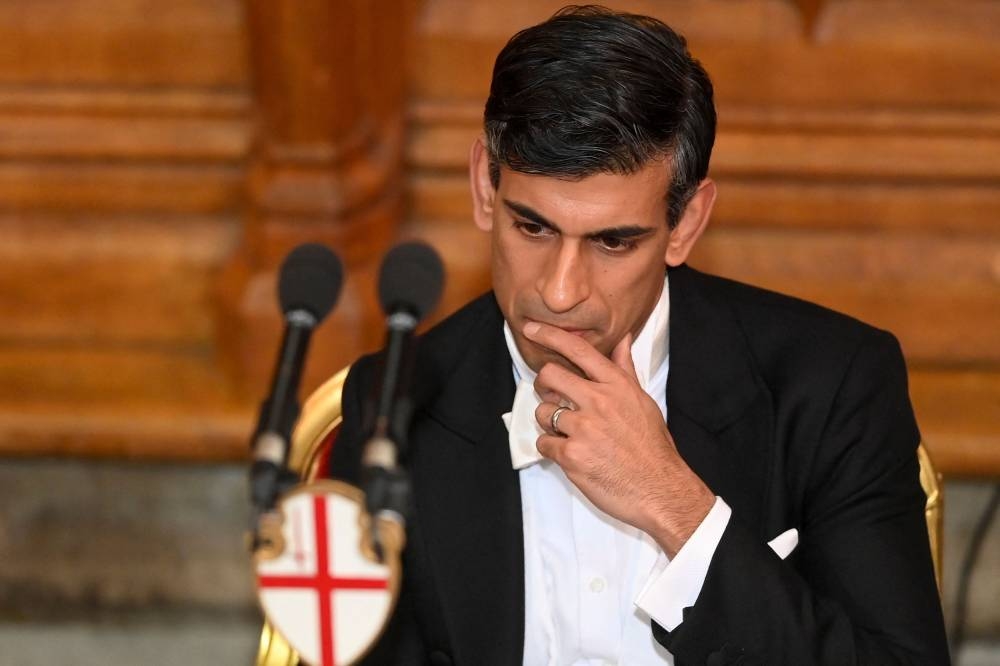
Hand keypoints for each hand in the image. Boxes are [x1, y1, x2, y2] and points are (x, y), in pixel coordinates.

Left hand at [524, 321, 714, 556]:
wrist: (660, 489)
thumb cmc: (652, 448)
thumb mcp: (643, 401)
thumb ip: (625, 370)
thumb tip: (624, 339)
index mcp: (617, 386)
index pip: (578, 350)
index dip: (550, 335)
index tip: (531, 328)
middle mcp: (599, 401)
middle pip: (550, 375)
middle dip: (544, 385)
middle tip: (552, 398)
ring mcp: (584, 428)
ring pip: (543, 412)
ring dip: (549, 423)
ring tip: (570, 435)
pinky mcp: (572, 455)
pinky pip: (544, 444)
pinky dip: (552, 450)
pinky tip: (572, 455)